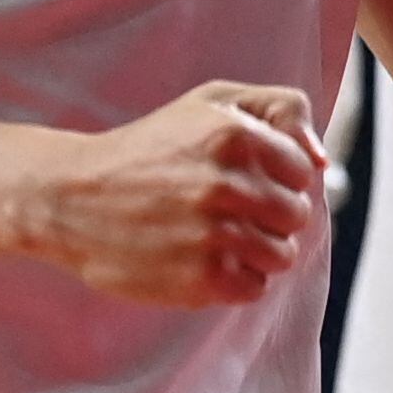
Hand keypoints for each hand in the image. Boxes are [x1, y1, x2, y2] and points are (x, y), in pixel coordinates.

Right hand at [24, 81, 323, 307]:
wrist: (70, 198)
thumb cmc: (151, 148)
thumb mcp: (211, 103)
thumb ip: (281, 111)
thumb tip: (323, 161)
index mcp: (236, 135)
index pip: (304, 172)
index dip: (277, 178)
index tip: (243, 179)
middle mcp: (228, 184)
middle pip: (297, 216)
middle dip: (270, 216)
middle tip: (228, 212)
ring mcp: (214, 234)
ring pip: (281, 256)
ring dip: (255, 251)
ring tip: (213, 237)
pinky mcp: (201, 279)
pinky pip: (254, 288)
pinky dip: (234, 280)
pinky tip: (200, 260)